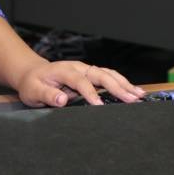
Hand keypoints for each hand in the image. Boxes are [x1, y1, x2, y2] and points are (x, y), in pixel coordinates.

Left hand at [14, 60, 144, 107]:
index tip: (99, 106)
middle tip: (132, 99)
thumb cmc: (33, 83)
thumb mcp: (33, 91)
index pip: (81, 82)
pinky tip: (133, 90)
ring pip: (108, 74)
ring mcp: (86, 70)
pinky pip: (108, 77)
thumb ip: (47, 95)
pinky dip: (122, 83)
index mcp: (64, 71)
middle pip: (101, 75)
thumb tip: (62, 99)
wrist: (33, 73)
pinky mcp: (90, 75)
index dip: (90, 94)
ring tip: (139, 94)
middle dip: (117, 87)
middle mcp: (78, 68)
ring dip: (124, 84)